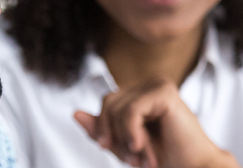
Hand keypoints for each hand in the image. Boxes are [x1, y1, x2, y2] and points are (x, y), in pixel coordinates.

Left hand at [74, 79, 238, 167]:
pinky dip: (131, 133)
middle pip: (107, 103)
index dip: (105, 130)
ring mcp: (158, 84)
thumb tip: (76, 114)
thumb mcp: (124, 145)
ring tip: (144, 156)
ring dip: (126, 139)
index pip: (106, 103)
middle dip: (115, 136)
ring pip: (116, 108)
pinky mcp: (164, 91)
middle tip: (134, 158)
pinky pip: (129, 110)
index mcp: (142, 94)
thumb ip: (102, 129)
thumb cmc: (165, 158)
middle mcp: (150, 85)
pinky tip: (143, 146)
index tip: (122, 153)